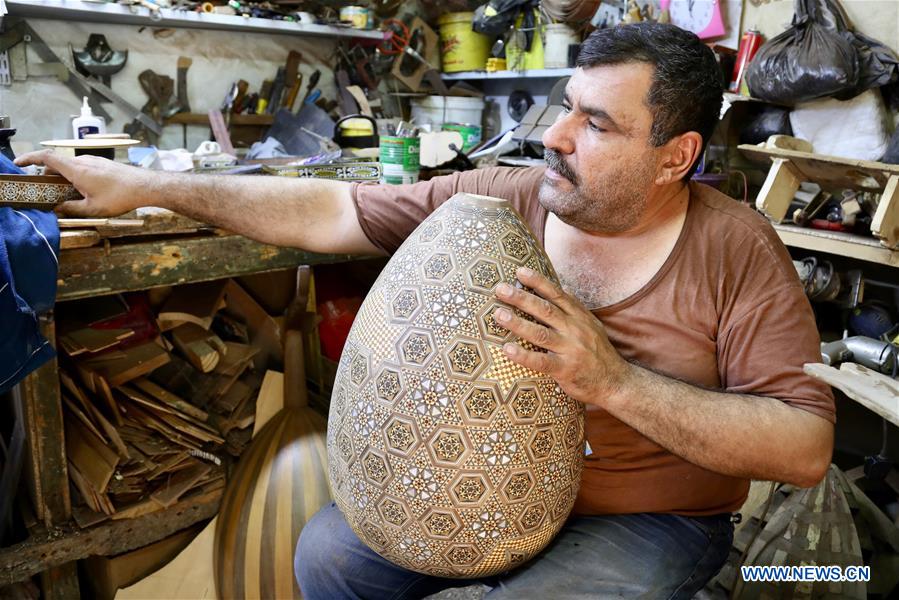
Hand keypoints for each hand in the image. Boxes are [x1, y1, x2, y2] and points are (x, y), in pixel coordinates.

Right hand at [15, 150, 153, 216]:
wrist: (146, 186)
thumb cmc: (120, 197)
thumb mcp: (92, 209)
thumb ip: (71, 208)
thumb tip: (56, 209)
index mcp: (76, 169)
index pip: (46, 158)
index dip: (29, 158)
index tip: (19, 163)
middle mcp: (83, 161)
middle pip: (57, 163)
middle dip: (46, 175)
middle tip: (43, 190)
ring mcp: (94, 161)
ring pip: (70, 166)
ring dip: (62, 177)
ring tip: (63, 193)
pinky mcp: (103, 164)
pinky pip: (83, 167)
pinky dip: (75, 176)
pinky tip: (82, 190)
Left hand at [494, 267, 631, 405]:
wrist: (615, 382)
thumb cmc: (597, 353)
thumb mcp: (590, 326)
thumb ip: (573, 310)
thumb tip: (558, 290)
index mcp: (579, 317)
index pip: (557, 294)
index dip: (538, 281)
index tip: (519, 271)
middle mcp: (575, 329)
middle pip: (545, 310)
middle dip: (521, 298)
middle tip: (501, 289)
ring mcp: (570, 349)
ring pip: (540, 333)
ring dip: (518, 323)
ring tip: (499, 315)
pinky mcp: (565, 370)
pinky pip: (541, 361)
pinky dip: (523, 355)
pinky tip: (507, 350)